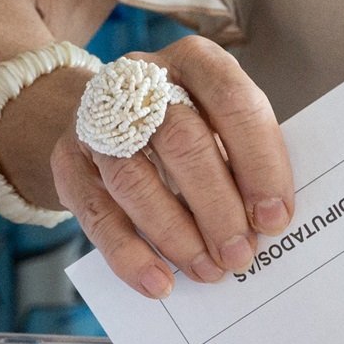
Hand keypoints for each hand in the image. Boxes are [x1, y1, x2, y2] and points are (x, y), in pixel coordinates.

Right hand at [48, 36, 293, 297]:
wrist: (109, 114)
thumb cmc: (189, 124)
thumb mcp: (220, 122)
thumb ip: (244, 159)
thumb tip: (267, 222)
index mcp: (195, 61)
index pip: (232, 101)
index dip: (258, 162)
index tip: (275, 217)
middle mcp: (143, 80)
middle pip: (181, 141)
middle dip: (216, 206)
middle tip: (241, 254)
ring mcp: (98, 119)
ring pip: (134, 179)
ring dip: (175, 235)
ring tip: (208, 271)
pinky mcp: (68, 161)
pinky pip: (96, 214)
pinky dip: (129, 254)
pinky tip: (158, 282)